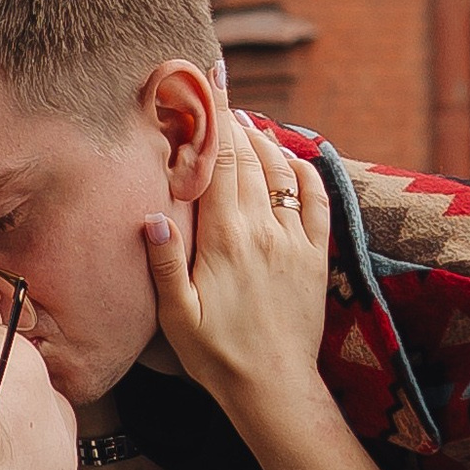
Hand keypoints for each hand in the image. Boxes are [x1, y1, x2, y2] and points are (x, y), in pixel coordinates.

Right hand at [143, 120, 333, 415]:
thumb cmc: (216, 355)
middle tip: (220, 93)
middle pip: (249, 159)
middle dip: (234, 121)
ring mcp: (293, 242)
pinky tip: (293, 158)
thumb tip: (154, 213)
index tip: (209, 82)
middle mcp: (263, 231)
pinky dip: (304, 171)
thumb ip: (164, 262)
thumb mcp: (175, 315)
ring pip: (280, 173)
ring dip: (264, 141)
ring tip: (247, 121)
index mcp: (225, 240)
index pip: (219, 164)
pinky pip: (316, 202)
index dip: (213, 119)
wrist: (273, 387)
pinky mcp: (315, 258)